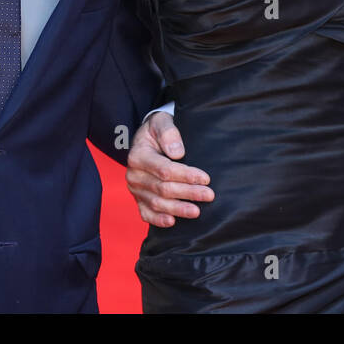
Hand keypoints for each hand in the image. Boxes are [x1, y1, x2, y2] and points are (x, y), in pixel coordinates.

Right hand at [125, 112, 213, 227]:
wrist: (147, 139)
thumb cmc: (158, 129)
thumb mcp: (161, 122)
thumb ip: (168, 133)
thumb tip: (177, 152)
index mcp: (138, 156)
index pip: (165, 170)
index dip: (186, 175)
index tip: (206, 178)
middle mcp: (134, 175)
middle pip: (163, 188)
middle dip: (188, 192)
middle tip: (209, 195)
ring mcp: (135, 190)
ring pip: (157, 203)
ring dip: (178, 209)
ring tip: (196, 211)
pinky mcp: (139, 199)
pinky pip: (146, 213)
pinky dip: (158, 220)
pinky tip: (172, 222)